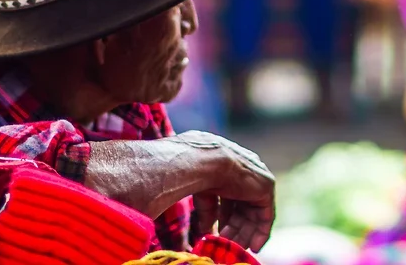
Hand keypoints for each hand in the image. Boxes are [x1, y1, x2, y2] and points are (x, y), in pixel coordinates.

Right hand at [84, 132, 275, 251]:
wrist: (188, 162)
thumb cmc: (162, 174)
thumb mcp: (164, 186)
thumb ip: (162, 195)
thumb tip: (140, 213)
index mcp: (208, 154)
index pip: (217, 187)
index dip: (213, 212)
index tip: (208, 232)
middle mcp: (231, 158)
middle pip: (235, 196)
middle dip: (229, 223)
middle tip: (221, 244)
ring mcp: (249, 168)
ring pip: (250, 205)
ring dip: (242, 229)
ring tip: (232, 249)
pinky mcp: (262, 182)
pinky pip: (265, 210)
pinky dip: (260, 229)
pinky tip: (251, 246)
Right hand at [170, 132, 274, 250]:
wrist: (207, 162)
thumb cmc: (198, 174)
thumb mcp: (203, 196)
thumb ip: (208, 211)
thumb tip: (206, 230)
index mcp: (232, 170)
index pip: (233, 199)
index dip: (227, 218)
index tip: (220, 234)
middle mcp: (248, 173)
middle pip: (245, 208)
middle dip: (236, 228)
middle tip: (228, 244)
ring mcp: (258, 180)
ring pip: (255, 214)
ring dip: (246, 233)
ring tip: (236, 248)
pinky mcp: (266, 188)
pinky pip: (267, 215)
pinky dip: (262, 232)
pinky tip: (254, 246)